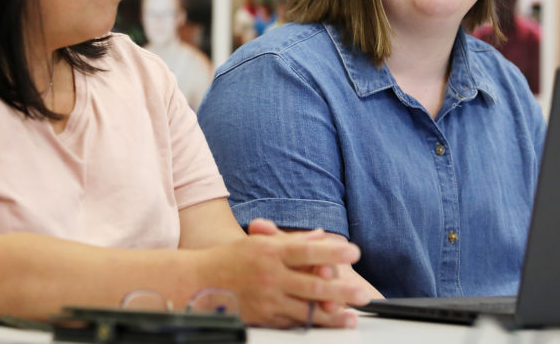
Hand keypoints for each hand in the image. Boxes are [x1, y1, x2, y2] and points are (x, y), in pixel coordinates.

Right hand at [196, 224, 368, 327]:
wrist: (197, 283)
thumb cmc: (231, 259)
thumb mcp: (260, 242)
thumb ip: (292, 241)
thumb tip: (320, 236)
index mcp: (270, 252)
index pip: (306, 251)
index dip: (331, 253)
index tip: (354, 252)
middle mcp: (270, 277)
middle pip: (311, 285)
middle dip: (341, 290)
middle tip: (362, 294)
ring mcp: (267, 300)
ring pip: (305, 310)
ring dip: (332, 315)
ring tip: (352, 316)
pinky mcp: (263, 318)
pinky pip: (292, 322)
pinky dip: (312, 324)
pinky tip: (329, 324)